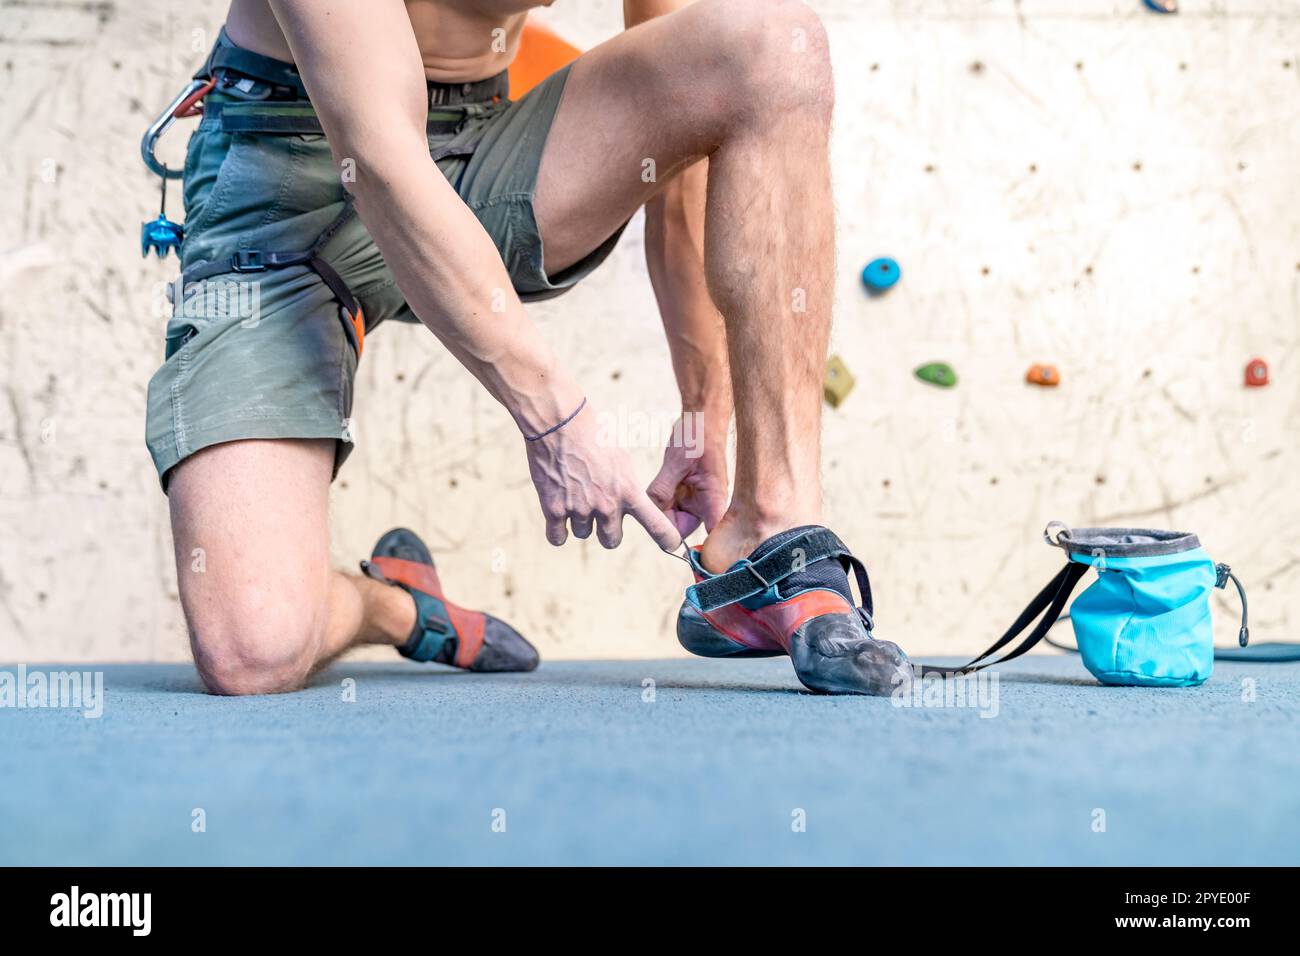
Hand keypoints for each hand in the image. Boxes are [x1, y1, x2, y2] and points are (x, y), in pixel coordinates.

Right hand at [525, 402, 682, 550]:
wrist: (560, 423)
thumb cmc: (594, 436)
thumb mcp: (621, 461)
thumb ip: (626, 489)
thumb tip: (629, 508)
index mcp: (629, 491)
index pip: (658, 527)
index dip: (668, 541)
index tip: (672, 546)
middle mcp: (607, 505)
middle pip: (612, 541)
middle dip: (607, 530)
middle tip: (598, 509)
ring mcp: (580, 509)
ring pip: (583, 534)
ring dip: (580, 521)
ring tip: (574, 494)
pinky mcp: (554, 509)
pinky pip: (558, 537)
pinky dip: (558, 531)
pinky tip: (558, 513)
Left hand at [646, 409, 728, 538]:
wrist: (701, 418)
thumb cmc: (698, 436)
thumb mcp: (677, 461)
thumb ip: (663, 488)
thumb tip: (650, 511)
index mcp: (713, 500)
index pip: (711, 536)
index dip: (696, 548)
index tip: (672, 544)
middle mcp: (705, 504)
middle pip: (683, 529)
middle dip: (665, 520)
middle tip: (655, 500)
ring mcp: (694, 498)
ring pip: (672, 516)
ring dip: (660, 507)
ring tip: (661, 483)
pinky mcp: (684, 491)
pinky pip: (669, 504)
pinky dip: (660, 498)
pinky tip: (661, 481)